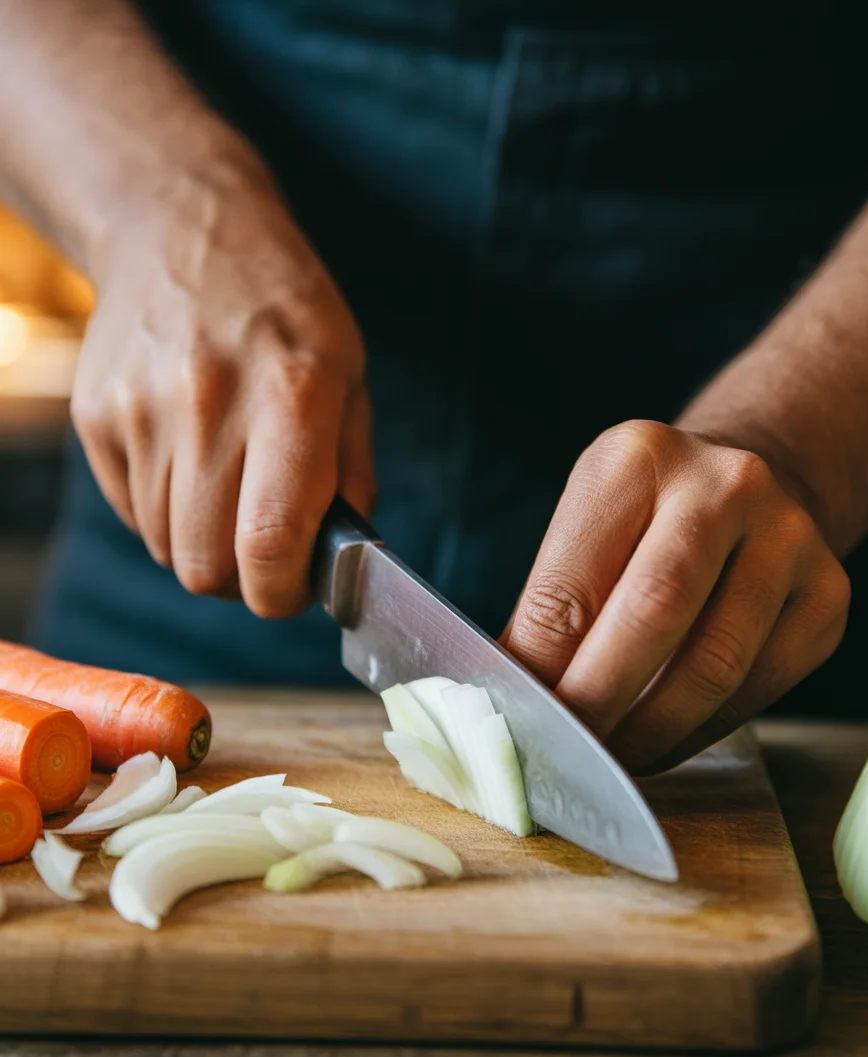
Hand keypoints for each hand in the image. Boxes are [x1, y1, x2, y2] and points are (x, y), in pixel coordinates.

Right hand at [71, 148, 373, 616]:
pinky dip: (167, 511)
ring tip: (229, 485)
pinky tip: (190, 458)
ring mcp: (141, 410)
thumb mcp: (349, 376)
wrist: (183, 232)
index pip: (269, 541)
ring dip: (205, 541)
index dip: (282, 592)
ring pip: (169, 549)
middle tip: (265, 548)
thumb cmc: (284, 312)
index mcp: (290, 395)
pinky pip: (134, 514)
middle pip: (207, 568)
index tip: (292, 589)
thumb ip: (351, 476)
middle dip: (243, 579)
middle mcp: (208, 404)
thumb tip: (338, 563)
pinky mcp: (96, 416)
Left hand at [503, 420, 849, 772]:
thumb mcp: (588, 530)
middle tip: (565, 753)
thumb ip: (552, 608)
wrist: (748, 490)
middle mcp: (724, 486)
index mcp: (637, 459)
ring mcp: (789, 538)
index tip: (520, 720)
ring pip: (714, 666)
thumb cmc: (645, 521)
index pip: (571, 584)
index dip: (540, 669)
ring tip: (611, 757)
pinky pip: (756, 690)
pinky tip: (663, 741)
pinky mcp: (828, 597)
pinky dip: (699, 731)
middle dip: (598, 702)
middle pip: (651, 616)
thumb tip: (512, 698)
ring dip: (651, 731)